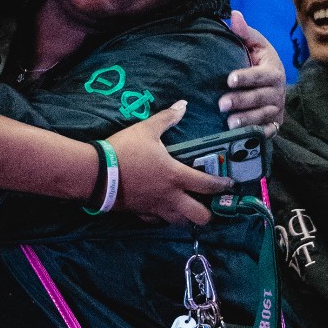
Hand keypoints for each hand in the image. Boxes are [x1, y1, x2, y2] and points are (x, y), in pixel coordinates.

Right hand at [106, 102, 231, 224]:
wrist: (97, 173)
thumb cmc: (125, 150)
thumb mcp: (146, 130)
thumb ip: (167, 118)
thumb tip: (183, 104)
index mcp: (176, 176)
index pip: (208, 186)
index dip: (223, 186)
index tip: (231, 184)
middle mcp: (171, 197)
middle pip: (200, 216)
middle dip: (210, 213)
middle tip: (210, 204)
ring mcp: (156, 208)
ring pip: (181, 222)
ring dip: (187, 217)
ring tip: (189, 208)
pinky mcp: (141, 214)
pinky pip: (158, 221)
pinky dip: (164, 217)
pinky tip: (162, 208)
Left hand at [219, 10, 286, 134]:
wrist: (275, 82)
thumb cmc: (259, 61)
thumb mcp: (255, 45)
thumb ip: (244, 32)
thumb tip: (233, 14)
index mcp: (272, 70)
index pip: (260, 75)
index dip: (246, 77)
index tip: (229, 79)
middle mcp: (277, 91)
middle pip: (260, 98)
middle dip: (242, 102)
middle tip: (221, 104)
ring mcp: (276, 109)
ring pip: (263, 116)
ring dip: (247, 120)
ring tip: (229, 124)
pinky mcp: (274, 123)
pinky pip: (268, 131)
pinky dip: (259, 135)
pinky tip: (246, 137)